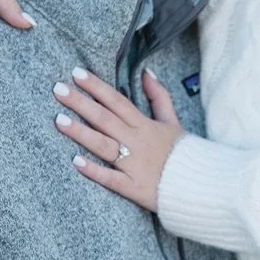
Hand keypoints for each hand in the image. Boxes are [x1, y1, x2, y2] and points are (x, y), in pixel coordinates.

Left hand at [53, 68, 185, 211]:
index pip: (117, 101)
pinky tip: (76, 162)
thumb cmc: (184, 153)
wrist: (202, 184)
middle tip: (58, 89)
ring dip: (81, 132)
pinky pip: (111, 178)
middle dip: (81, 103)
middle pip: (105, 118)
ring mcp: (134, 164)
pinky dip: (95, 170)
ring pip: (103, 145)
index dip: (97, 86)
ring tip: (59, 120)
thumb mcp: (173, 121)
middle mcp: (137, 141)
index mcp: (145, 125)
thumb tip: (147, 72)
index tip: (76, 73)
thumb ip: (159, 97)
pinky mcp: (133, 187)